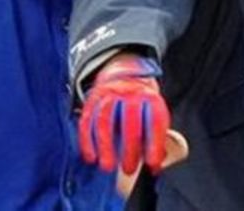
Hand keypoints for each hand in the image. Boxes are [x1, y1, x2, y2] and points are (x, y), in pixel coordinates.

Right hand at [78, 54, 173, 175]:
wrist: (123, 74)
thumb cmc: (142, 105)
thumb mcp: (153, 113)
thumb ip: (156, 137)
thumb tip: (155, 166)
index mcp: (150, 97)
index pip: (155, 120)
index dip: (155, 143)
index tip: (152, 163)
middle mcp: (130, 93)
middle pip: (129, 120)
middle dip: (129, 148)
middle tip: (128, 169)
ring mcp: (109, 94)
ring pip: (105, 120)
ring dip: (105, 146)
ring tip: (108, 167)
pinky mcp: (92, 99)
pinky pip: (87, 121)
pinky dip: (87, 141)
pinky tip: (91, 158)